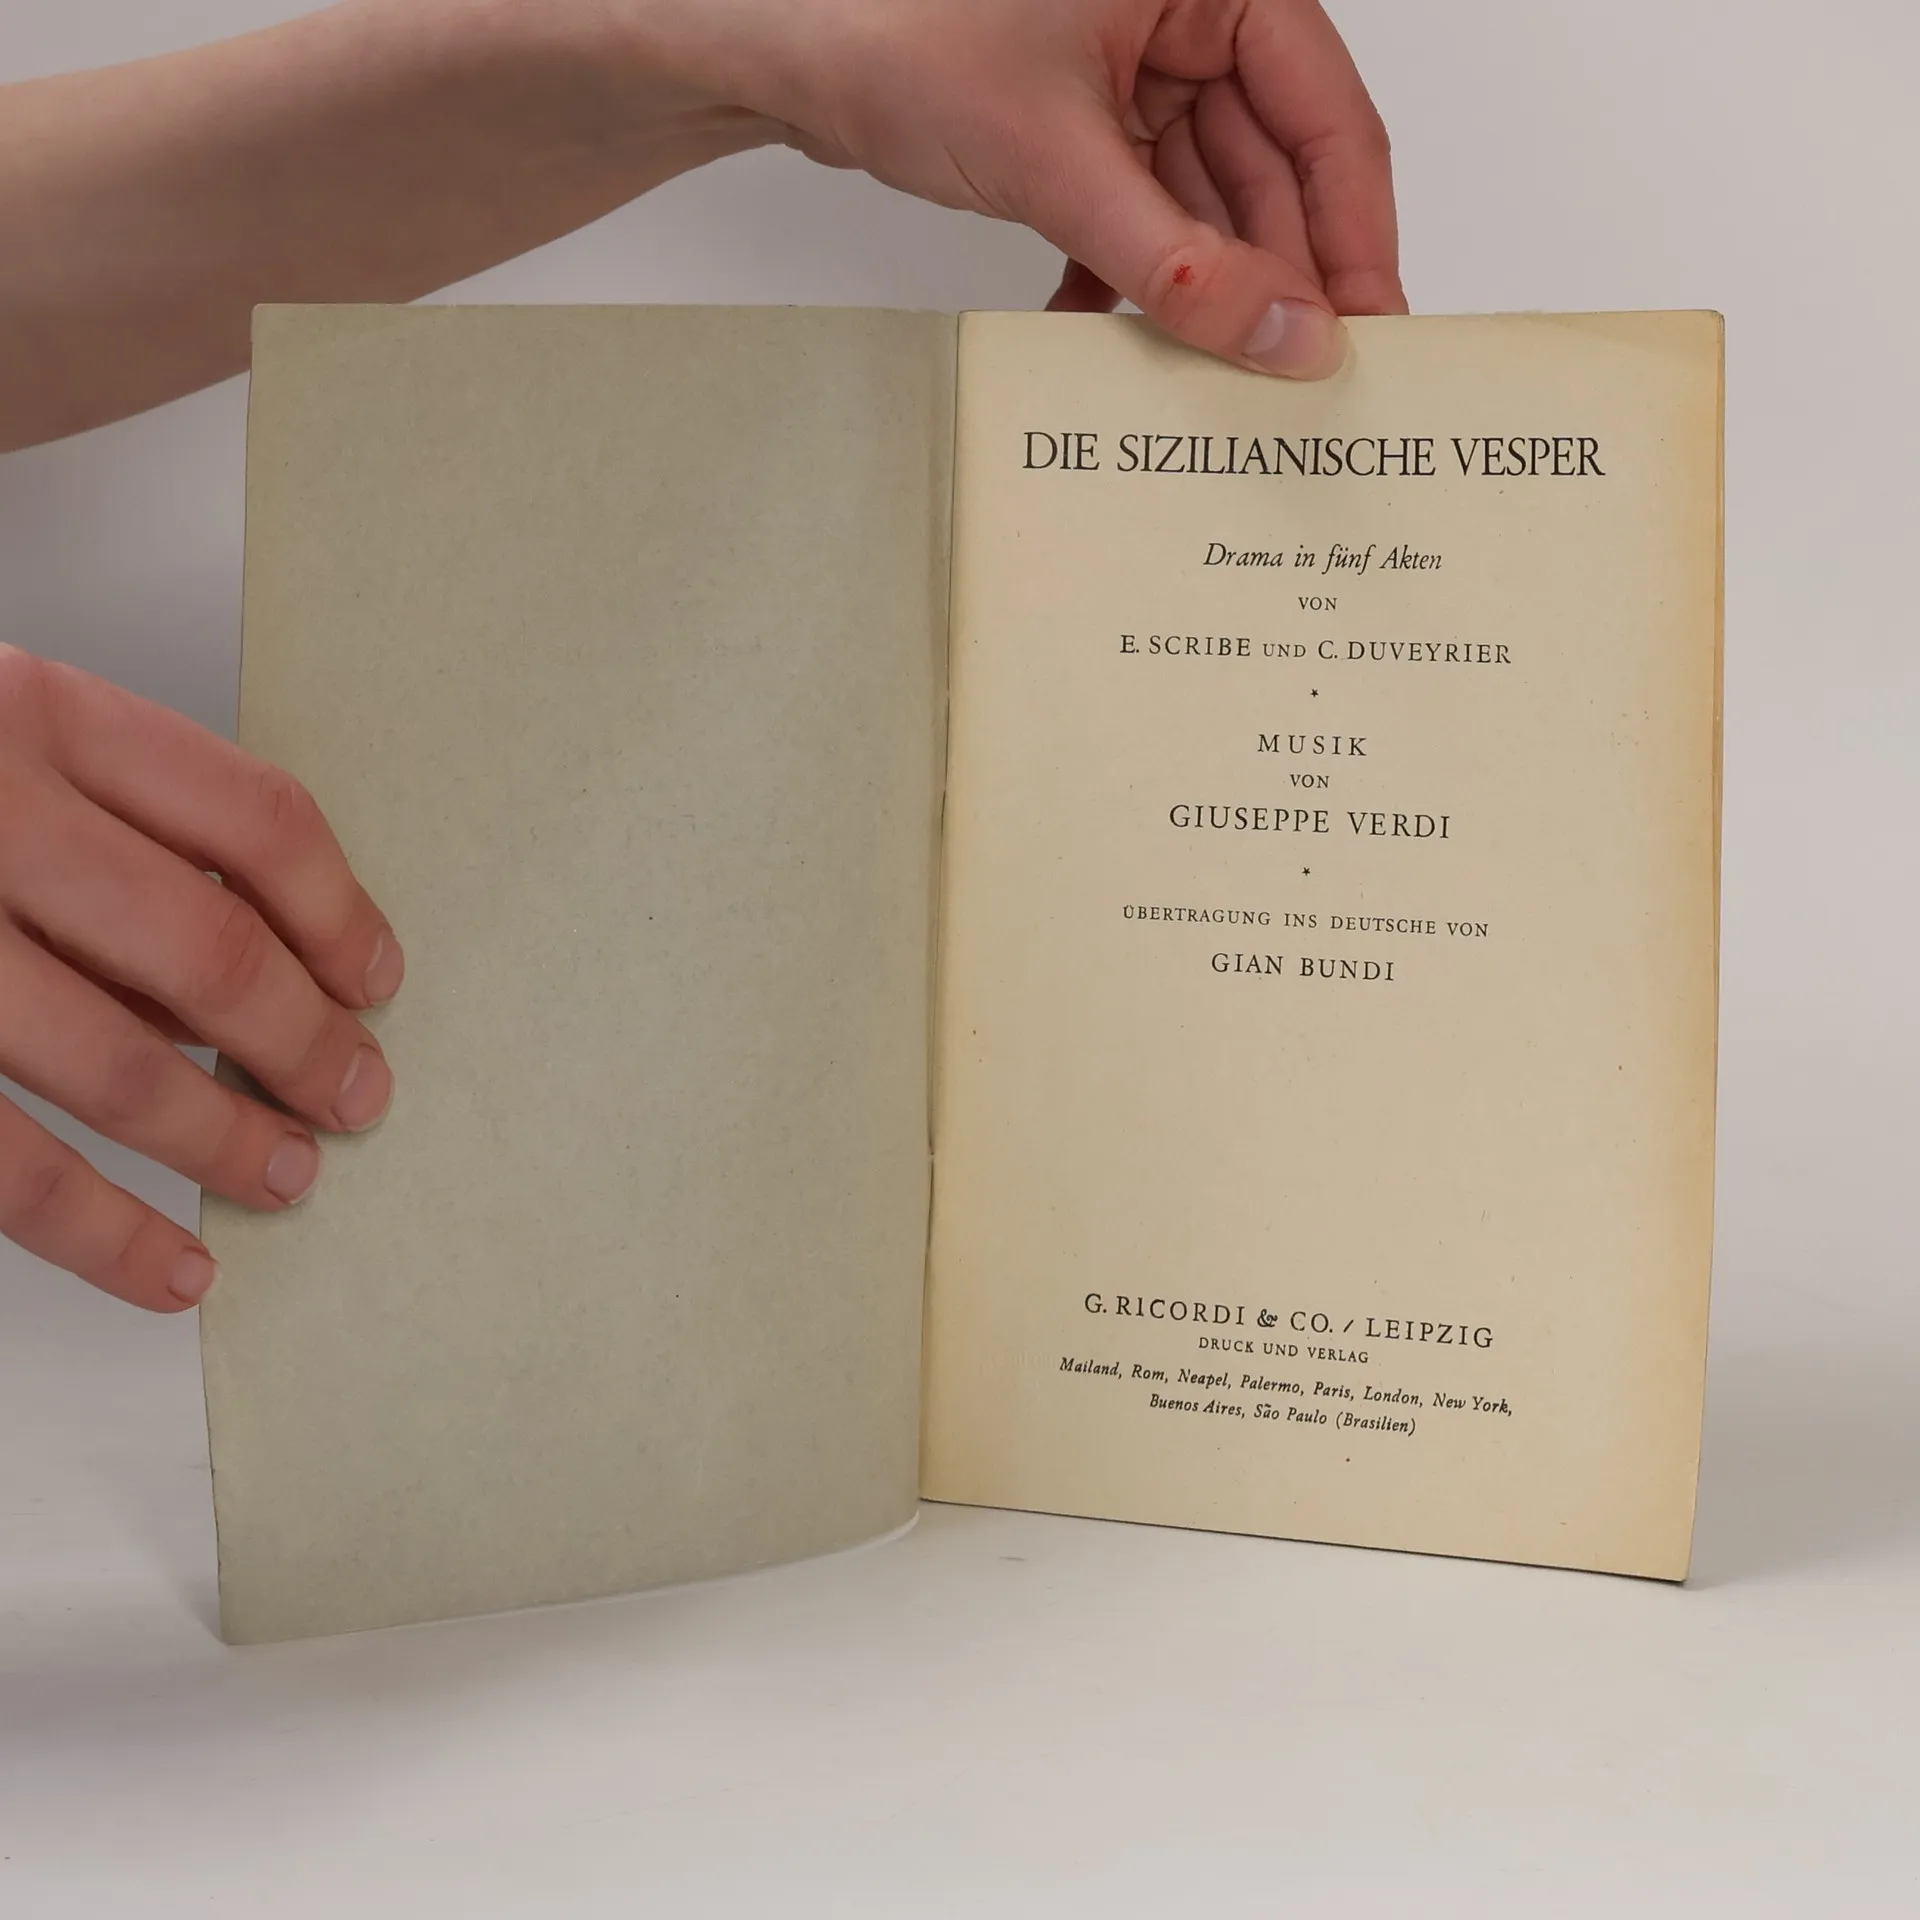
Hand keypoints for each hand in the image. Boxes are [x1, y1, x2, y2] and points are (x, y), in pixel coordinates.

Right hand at [0, 646, 400, 1311]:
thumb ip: (108, 822)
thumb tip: (241, 977)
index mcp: (33, 711)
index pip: (254, 818)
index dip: (339, 913)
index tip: (377, 980)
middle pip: (204, 951)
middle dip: (302, 1043)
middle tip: (359, 1097)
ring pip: (111, 1065)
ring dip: (222, 1137)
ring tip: (290, 1176)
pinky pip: (3, 1164)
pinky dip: (101, 1232)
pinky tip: (171, 1267)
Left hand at [673, 0, 1403, 374]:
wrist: (777, 47)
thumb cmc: (894, 31)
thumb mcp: (1058, 160)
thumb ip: (1178, 263)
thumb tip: (1284, 338)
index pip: (1326, 112)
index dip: (1353, 233)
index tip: (1368, 332)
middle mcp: (1185, 13)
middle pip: (1271, 168)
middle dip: (1270, 279)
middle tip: (1287, 382)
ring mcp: (1135, 70)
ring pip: (1203, 204)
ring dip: (1194, 293)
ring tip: (1201, 379)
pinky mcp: (1085, 122)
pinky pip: (1140, 214)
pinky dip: (1125, 278)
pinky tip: (1103, 337)